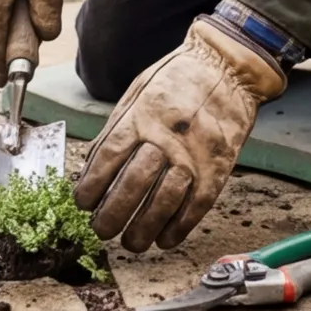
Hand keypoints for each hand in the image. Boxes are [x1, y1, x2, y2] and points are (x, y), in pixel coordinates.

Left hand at [74, 18, 285, 252]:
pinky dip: (179, 227)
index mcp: (141, 115)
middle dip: (113, 215)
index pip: (108, 158)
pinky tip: (165, 239)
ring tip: (131, 243)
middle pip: (133, 185)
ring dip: (144, 229)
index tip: (82, 204)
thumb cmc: (177, 79)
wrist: (228, 68)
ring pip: (164, 202)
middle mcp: (166, 137)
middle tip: (101, 231)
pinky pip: (196, 205)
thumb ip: (118, 128)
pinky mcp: (217, 167)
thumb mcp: (138, 92)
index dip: (92, 186)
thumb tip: (92, 166)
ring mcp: (194, 154)